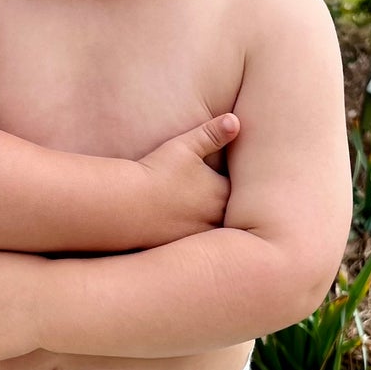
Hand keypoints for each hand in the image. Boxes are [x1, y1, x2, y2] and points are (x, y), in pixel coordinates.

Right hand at [136, 114, 239, 244]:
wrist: (125, 204)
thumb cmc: (156, 172)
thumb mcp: (186, 147)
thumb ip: (212, 134)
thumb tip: (236, 120)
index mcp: (221, 193)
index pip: (246, 192)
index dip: (245, 188)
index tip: (244, 183)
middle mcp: (216, 218)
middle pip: (236, 215)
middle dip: (237, 210)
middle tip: (243, 207)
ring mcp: (200, 236)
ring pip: (220, 234)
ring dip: (220, 227)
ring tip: (217, 221)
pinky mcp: (183, 248)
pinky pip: (200, 248)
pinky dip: (201, 243)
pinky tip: (193, 236)